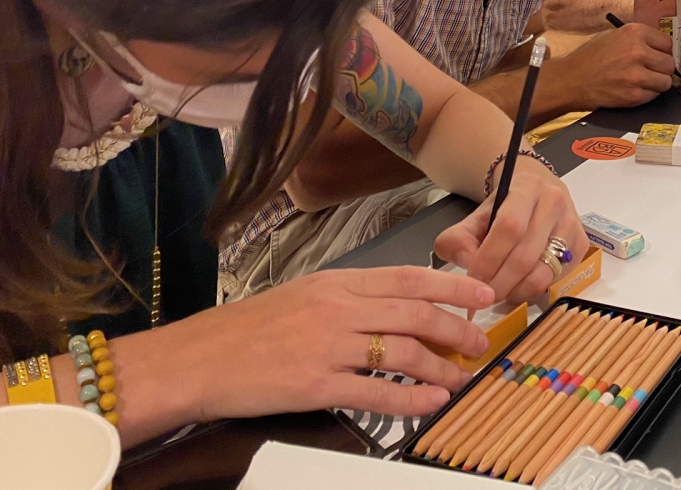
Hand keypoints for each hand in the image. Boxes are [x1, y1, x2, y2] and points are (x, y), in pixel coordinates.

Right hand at [188, 266, 494, 419]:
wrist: (198, 359)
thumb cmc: (247, 329)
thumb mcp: (304, 294)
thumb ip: (349, 295)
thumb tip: (397, 301)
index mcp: (336, 282)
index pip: (408, 277)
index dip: (452, 285)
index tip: (483, 294)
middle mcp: (337, 308)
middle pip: (415, 313)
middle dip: (456, 329)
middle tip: (479, 343)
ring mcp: (328, 347)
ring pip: (403, 353)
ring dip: (440, 368)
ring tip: (459, 379)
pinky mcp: (316, 385)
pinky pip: (375, 393)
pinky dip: (409, 400)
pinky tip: (429, 403)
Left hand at [436, 159, 590, 304]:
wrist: (535, 194)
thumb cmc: (504, 208)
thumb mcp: (475, 216)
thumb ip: (458, 239)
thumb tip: (467, 264)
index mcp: (527, 187)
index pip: (509, 227)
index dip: (489, 258)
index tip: (472, 279)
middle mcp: (554, 202)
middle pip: (526, 255)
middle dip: (500, 282)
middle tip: (483, 295)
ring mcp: (571, 224)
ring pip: (543, 272)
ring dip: (517, 292)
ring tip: (500, 293)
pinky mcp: (581, 245)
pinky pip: (557, 279)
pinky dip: (534, 291)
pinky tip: (519, 288)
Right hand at [560, 22, 675, 107]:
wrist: (572, 79)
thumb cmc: (590, 57)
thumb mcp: (614, 35)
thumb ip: (638, 39)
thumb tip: (659, 46)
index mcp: (634, 32)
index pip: (667, 43)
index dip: (662, 51)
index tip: (657, 55)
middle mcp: (638, 51)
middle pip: (670, 63)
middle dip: (661, 68)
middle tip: (650, 70)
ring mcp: (637, 75)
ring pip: (666, 81)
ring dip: (657, 83)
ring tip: (642, 81)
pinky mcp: (634, 95)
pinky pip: (654, 95)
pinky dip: (647, 94)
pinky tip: (633, 89)